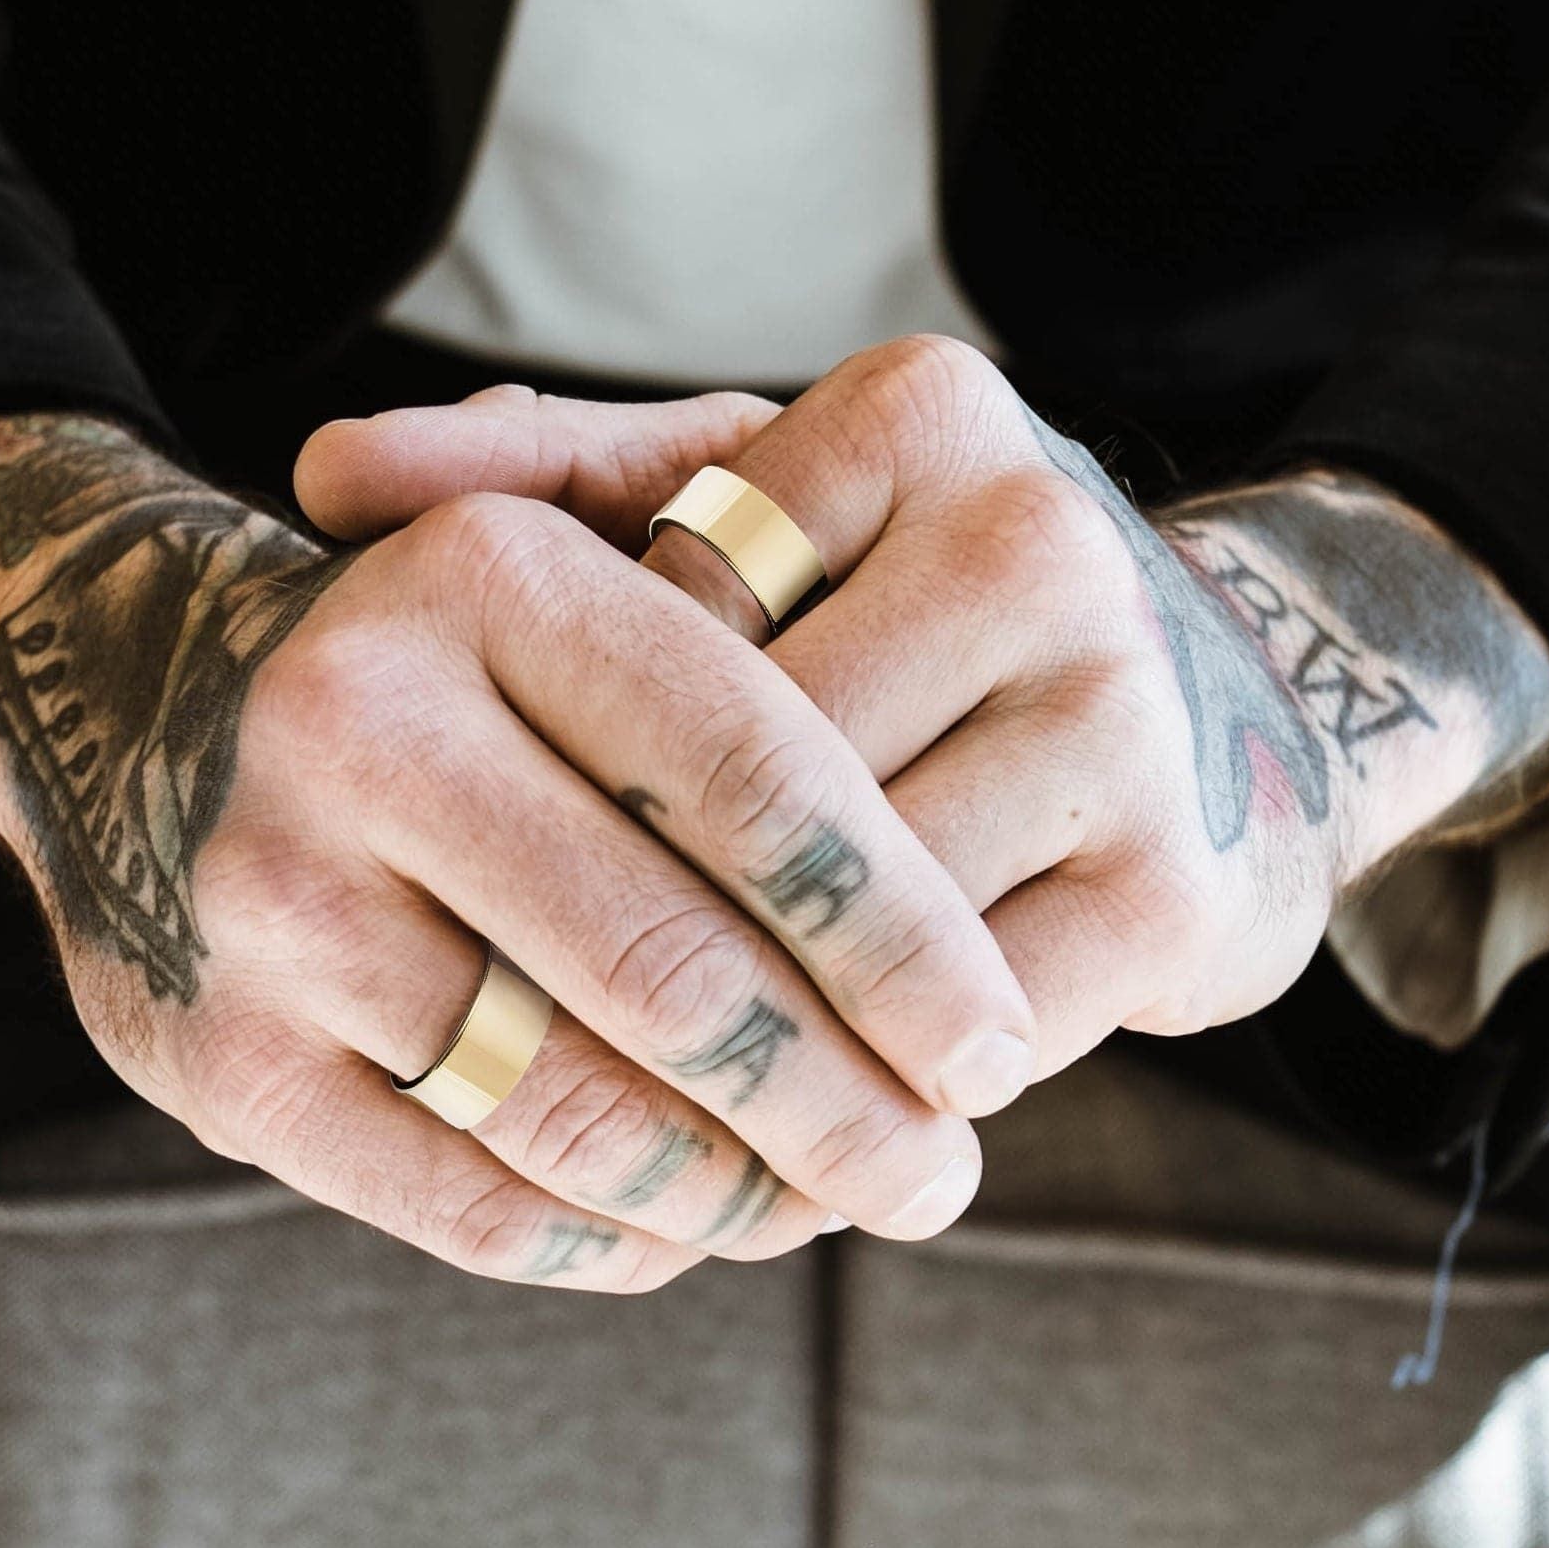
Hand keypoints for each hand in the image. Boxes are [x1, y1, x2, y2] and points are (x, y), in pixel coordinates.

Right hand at [0, 408, 1035, 1292]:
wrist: (124, 698)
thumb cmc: (439, 666)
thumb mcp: (573, 589)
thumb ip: (754, 696)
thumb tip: (951, 958)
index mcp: (483, 576)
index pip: (754, 773)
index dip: (904, 934)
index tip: (998, 1045)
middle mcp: (355, 722)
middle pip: (675, 969)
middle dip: (847, 1105)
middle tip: (943, 1173)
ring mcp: (267, 900)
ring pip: (578, 1110)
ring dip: (740, 1191)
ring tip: (829, 1205)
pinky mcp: (215, 1060)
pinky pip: (467, 1201)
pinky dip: (606, 1238)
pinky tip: (684, 1229)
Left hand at [298, 339, 1548, 1081]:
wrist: (1225, 719)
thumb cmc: (921, 616)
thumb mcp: (762, 507)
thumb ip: (555, 480)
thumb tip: (323, 469)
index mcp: (918, 414)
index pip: (670, 619)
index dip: (579, 753)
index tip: (494, 836)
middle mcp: (1038, 539)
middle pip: (749, 779)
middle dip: (637, 900)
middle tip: (499, 988)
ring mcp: (1123, 717)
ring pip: (840, 922)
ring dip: (733, 1026)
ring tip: (616, 1083)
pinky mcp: (1176, 889)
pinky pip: (951, 1027)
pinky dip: (853, 1094)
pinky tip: (776, 1133)